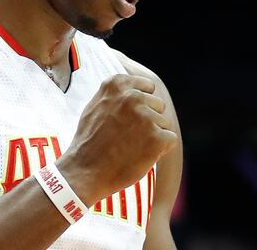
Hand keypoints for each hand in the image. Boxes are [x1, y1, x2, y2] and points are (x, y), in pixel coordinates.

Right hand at [56, 74, 177, 204]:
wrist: (85, 171)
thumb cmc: (89, 141)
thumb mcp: (95, 106)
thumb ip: (116, 94)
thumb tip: (136, 88)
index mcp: (117, 84)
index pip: (148, 86)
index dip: (142, 104)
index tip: (130, 118)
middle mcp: (132, 96)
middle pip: (158, 104)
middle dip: (148, 120)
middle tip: (126, 136)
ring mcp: (145, 117)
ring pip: (164, 123)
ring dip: (152, 136)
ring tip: (129, 147)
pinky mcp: (157, 138)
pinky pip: (170, 139)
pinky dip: (160, 150)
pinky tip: (140, 155)